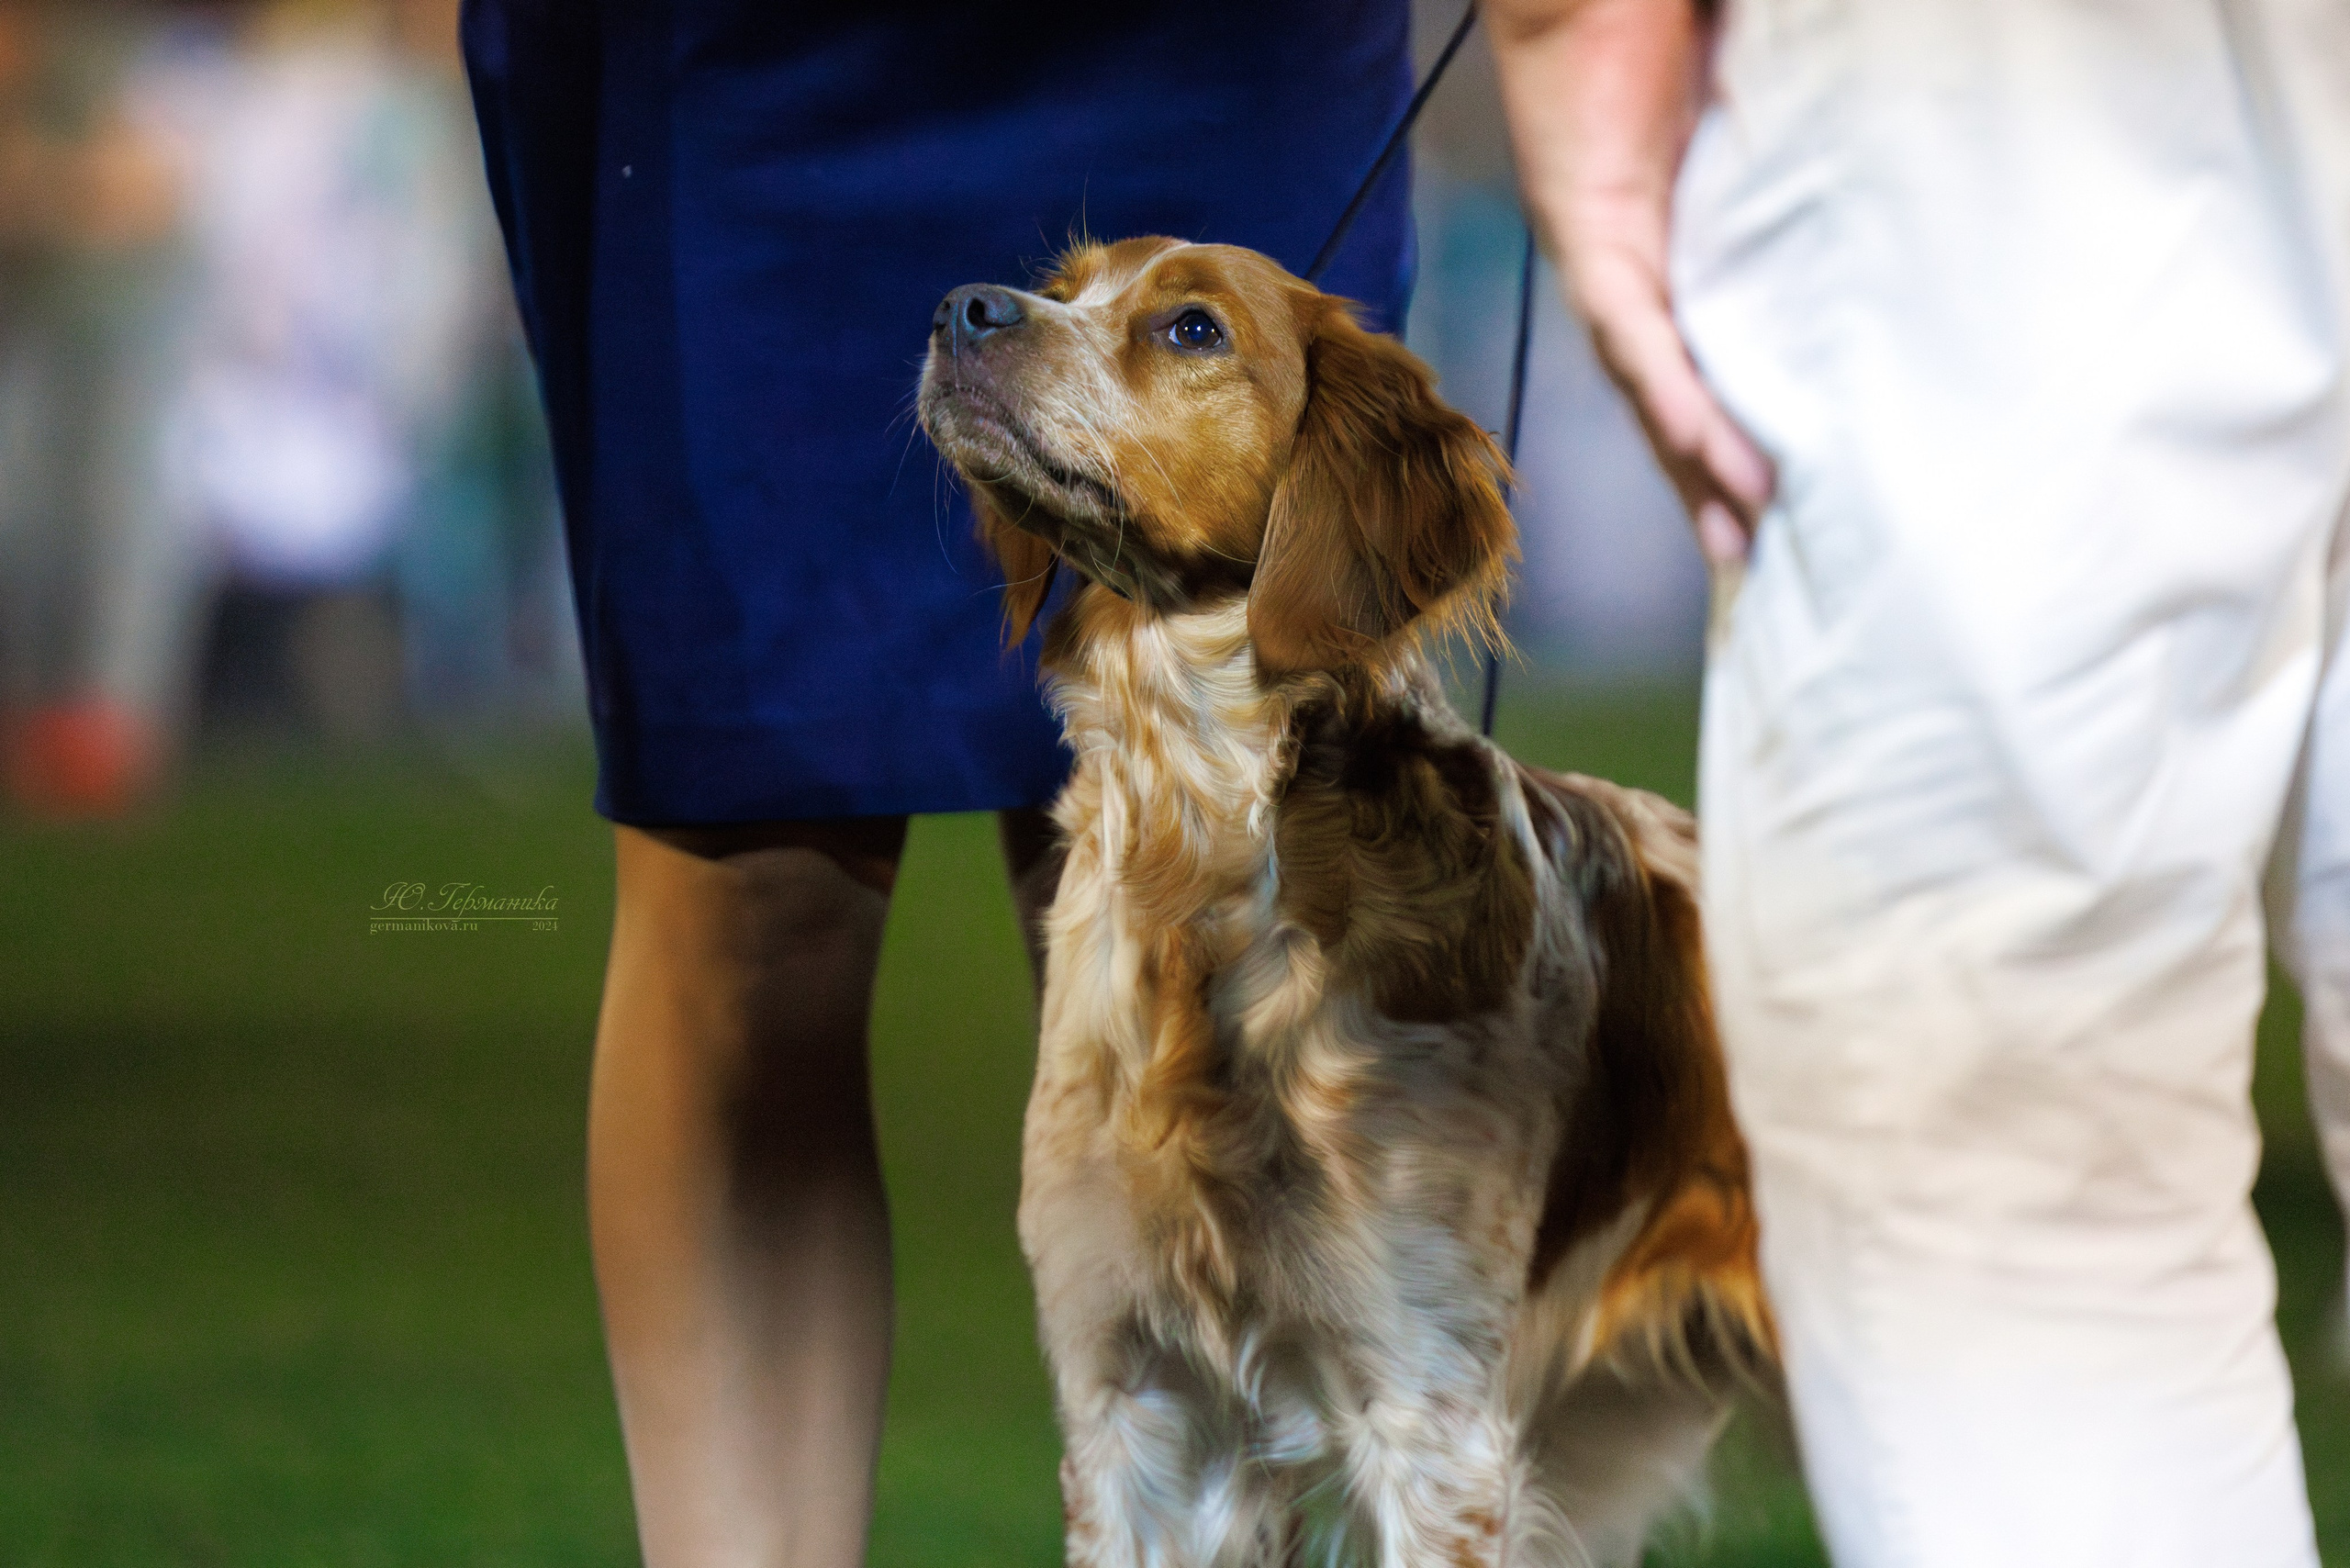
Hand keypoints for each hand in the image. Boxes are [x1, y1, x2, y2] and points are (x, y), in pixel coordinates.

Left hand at [1486, 0, 1772, 564]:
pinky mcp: (1587, 234)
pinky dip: (1673, 394)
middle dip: (1715, 490)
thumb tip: (1904, 205)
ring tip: (1745, 539)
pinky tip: (1708, 453)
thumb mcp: (1770, 125)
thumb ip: (1814, 178)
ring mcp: (1608, 262)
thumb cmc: (1671, 29)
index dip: (1746, 441)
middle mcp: (1637, 277)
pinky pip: (1637, 333)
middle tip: (1765, 568)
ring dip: (1695, 470)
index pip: (1715, 367)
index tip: (1795, 506)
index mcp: (1679, 257)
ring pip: (1654, 392)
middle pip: (1677, 405)